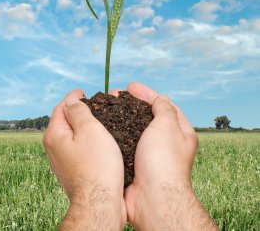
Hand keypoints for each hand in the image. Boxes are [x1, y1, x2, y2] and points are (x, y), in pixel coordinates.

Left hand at [43, 89, 126, 229]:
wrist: (100, 203)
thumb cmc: (97, 166)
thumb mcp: (89, 129)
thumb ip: (79, 111)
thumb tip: (71, 101)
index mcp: (54, 135)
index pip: (61, 108)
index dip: (73, 97)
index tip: (83, 91)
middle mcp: (54, 148)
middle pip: (65, 122)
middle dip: (78, 111)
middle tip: (94, 104)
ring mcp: (62, 162)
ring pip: (72, 136)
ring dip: (83, 126)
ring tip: (98, 120)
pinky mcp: (73, 171)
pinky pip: (78, 149)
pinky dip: (86, 141)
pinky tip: (98, 142)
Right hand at [120, 82, 216, 229]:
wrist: (152, 197)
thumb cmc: (163, 161)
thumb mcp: (167, 126)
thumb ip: (163, 109)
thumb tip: (161, 99)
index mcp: (180, 132)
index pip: (164, 105)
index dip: (147, 93)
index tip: (130, 86)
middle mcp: (165, 143)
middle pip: (146, 116)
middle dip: (131, 103)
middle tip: (115, 94)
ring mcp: (149, 153)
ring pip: (133, 129)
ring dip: (120, 116)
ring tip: (106, 107)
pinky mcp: (134, 163)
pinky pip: (124, 142)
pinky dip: (115, 133)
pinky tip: (104, 127)